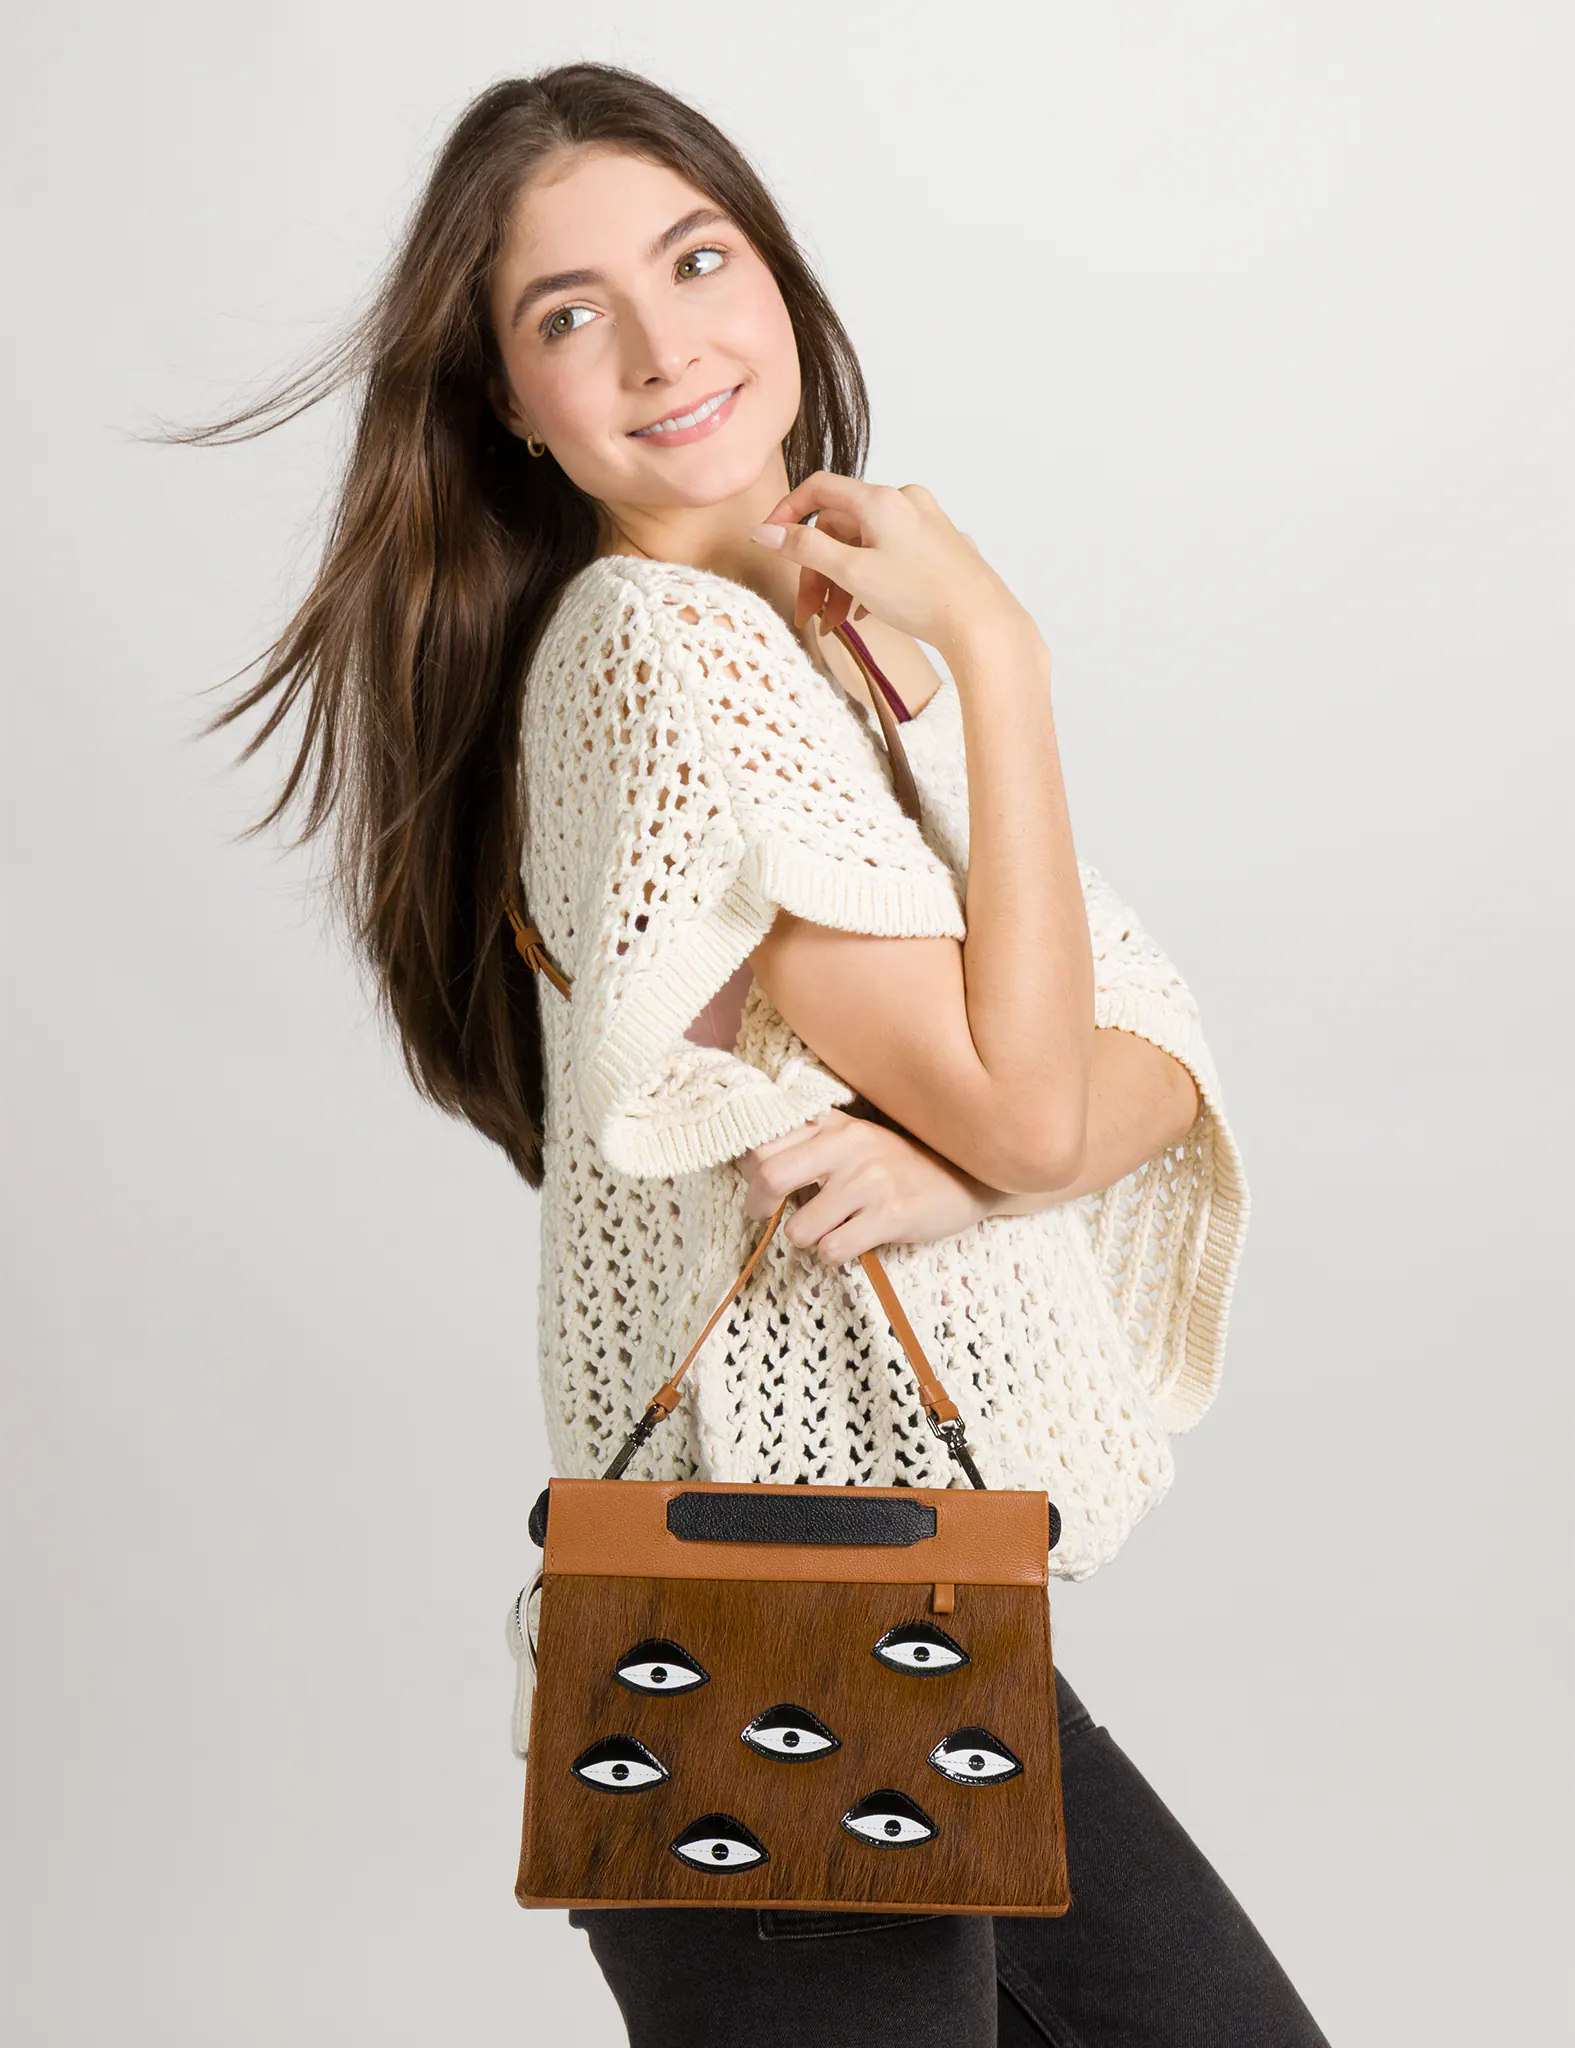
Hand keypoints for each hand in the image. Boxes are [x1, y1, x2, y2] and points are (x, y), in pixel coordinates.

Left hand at [736, 1106, 991, 1264]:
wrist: (967, 1179)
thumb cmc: (899, 1165)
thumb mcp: (855, 1139)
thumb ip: (809, 1142)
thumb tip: (751, 1166)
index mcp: (835, 1123)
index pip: (764, 1143)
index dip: (750, 1171)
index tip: (761, 1187)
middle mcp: (849, 1145)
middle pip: (769, 1176)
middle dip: (758, 1205)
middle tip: (766, 1215)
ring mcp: (870, 1179)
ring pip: (800, 1228)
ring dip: (806, 1239)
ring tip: (827, 1231)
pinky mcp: (891, 1213)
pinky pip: (833, 1249)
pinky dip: (834, 1255)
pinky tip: (852, 1243)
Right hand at [748, 471, 1032, 661]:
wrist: (982, 623)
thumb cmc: (921, 596)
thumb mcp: (853, 572)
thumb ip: (805, 548)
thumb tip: (764, 531)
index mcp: (881, 499)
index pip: (819, 489)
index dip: (788, 513)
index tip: (770, 542)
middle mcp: (905, 502)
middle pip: (842, 527)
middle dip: (819, 570)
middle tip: (809, 612)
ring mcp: (926, 524)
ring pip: (866, 546)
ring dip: (843, 582)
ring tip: (836, 623)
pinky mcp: (940, 548)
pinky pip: (891, 557)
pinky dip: (871, 581)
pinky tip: (867, 614)